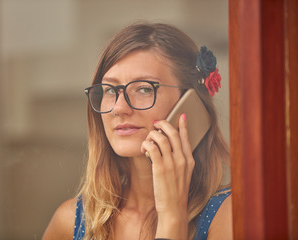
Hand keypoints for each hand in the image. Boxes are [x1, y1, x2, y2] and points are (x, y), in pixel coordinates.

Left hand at [140, 113, 194, 238]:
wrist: (174, 209)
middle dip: (162, 124)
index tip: (181, 115)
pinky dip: (146, 144)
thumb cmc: (176, 192)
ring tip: (147, 141)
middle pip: (173, 133)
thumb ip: (179, 161)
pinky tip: (144, 149)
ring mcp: (172, 163)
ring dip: (151, 135)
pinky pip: (152, 147)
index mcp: (189, 160)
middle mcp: (182, 159)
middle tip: (156, 124)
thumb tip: (169, 148)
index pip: (186, 137)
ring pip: (160, 137)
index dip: (182, 125)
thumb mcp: (183, 175)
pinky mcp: (160, 168)